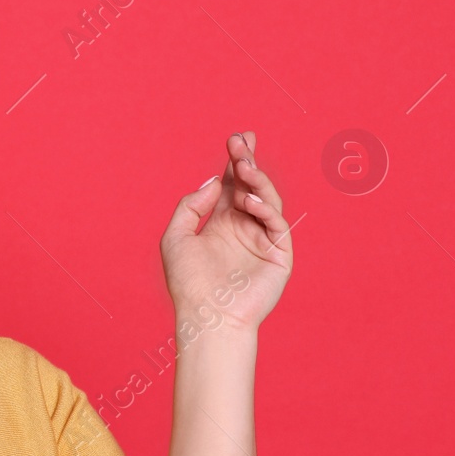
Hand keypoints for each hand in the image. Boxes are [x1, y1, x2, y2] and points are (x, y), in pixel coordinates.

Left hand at [160, 131, 293, 330]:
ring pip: (266, 199)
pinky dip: (264, 208)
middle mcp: (244, 227)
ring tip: (243, 165)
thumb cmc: (188, 283)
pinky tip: (248, 200)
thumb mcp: (176, 237)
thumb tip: (214, 180)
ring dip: (256, 180)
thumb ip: (190, 206)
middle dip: (247, 161)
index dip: (235, 161)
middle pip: (251, 186)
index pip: (232, 185)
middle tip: (242, 140)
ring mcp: (263, 239)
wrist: (206, 317)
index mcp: (221, 222)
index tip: (236, 138)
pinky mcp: (279, 253)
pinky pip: (276, 224)